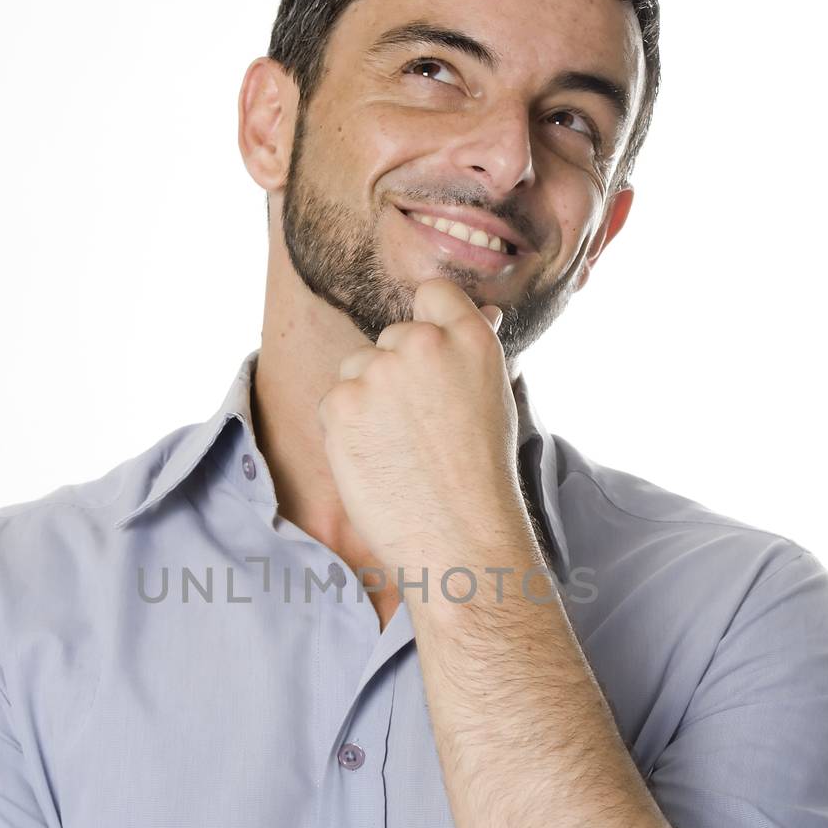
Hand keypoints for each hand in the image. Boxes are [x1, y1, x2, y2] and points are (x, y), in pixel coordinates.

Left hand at [317, 280, 530, 581]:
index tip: (428, 361)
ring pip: (356, 369)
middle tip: (419, 428)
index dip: (427, 322)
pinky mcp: (341, 403)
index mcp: (470, 338)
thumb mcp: (494, 398)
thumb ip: (473, 351)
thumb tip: (482, 309)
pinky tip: (377, 460)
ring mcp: (378, 372)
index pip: (432, 293)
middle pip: (389, 337)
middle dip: (395, 372)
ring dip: (367, 399)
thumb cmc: (481, 474)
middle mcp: (422, 344)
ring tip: (400, 448)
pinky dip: (346, 429)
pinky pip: (334, 402)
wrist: (457, 534)